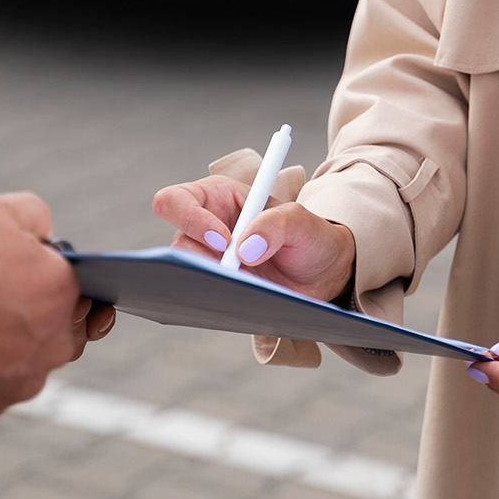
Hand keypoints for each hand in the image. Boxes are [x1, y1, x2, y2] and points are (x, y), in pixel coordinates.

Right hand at [0, 217, 113, 357]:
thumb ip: (34, 216)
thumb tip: (45, 234)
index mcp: (63, 291)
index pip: (79, 280)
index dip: (52, 271)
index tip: (33, 269)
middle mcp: (54, 341)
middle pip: (62, 323)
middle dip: (41, 309)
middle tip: (6, 295)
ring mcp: (23, 378)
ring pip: (31, 358)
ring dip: (13, 342)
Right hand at [152, 175, 354, 304]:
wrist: (322, 273)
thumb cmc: (309, 236)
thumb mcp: (301, 221)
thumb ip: (276, 224)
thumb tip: (244, 250)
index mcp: (218, 197)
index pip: (177, 200)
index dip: (191, 219)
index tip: (224, 241)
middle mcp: (205, 228)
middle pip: (176, 245)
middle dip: (199, 261)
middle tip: (231, 272)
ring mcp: (209, 261)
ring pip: (186, 275)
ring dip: (213, 283)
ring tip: (247, 286)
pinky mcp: (217, 287)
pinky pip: (202, 297)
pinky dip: (219, 300)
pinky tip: (244, 300)